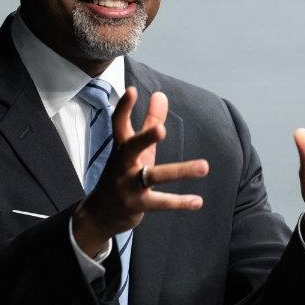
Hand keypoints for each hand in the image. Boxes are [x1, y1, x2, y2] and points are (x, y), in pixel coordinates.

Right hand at [73, 87, 208, 257]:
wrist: (99, 213)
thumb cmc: (122, 173)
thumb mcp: (137, 149)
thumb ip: (150, 121)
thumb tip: (161, 95)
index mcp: (121, 148)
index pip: (119, 124)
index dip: (124, 108)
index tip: (132, 90)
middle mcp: (122, 164)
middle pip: (131, 148)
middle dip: (145, 139)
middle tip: (161, 130)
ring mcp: (128, 186)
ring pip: (154, 176)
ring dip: (180, 171)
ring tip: (205, 166)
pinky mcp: (137, 205)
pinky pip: (161, 202)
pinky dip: (180, 202)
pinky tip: (198, 201)